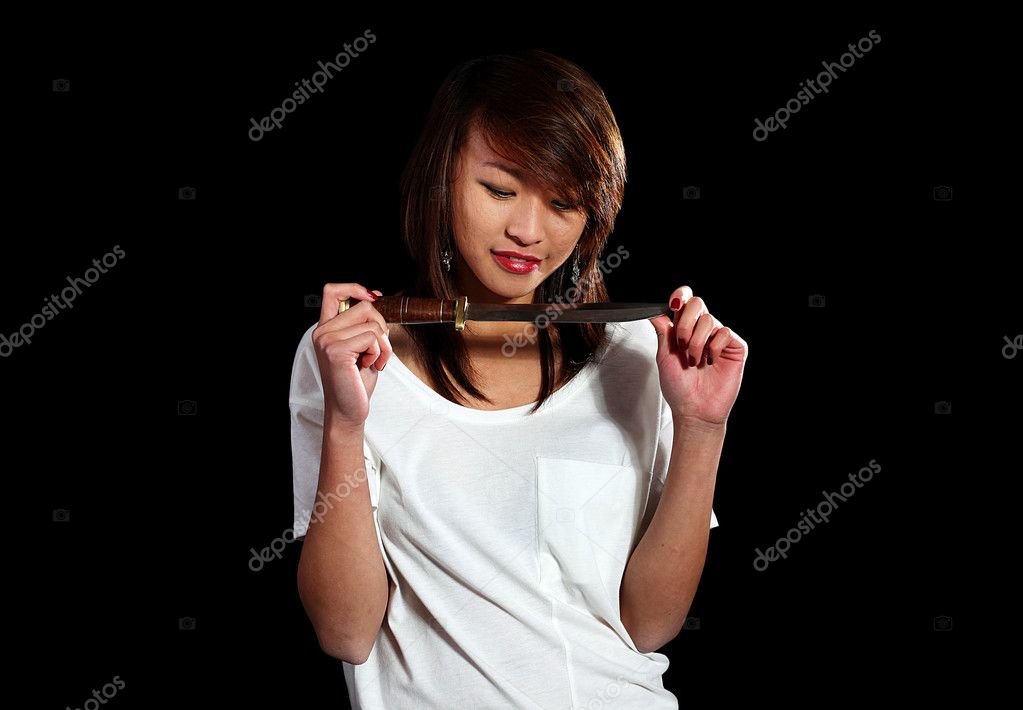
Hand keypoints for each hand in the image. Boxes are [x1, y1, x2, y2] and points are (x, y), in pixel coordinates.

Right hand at [311, 283, 391, 428]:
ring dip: (382, 344)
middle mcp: (322, 332)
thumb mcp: (363, 347)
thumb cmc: (356, 382)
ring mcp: (327, 340)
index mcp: (326, 328)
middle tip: (378, 349)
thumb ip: (365, 324)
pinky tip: (369, 366)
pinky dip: (379, 352)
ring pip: (372, 323)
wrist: (349, 411)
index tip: (373, 297)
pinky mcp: (336, 351)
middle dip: (381, 326)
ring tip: (373, 361)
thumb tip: (376, 298)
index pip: (332, 291)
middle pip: (364, 306)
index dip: (355, 288)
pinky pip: (372, 337)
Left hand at [649, 286, 748, 426]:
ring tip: (694, 361)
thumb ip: (662, 332)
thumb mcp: (664, 357)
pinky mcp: (735, 347)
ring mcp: (719, 338)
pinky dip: (713, 347)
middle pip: (697, 303)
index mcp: (684, 329)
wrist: (694, 410)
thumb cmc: (679, 388)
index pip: (685, 302)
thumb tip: (653, 312)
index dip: (680, 297)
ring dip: (697, 342)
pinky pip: (724, 332)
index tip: (673, 304)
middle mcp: (701, 330)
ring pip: (709, 319)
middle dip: (686, 323)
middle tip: (682, 345)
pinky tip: (710, 361)